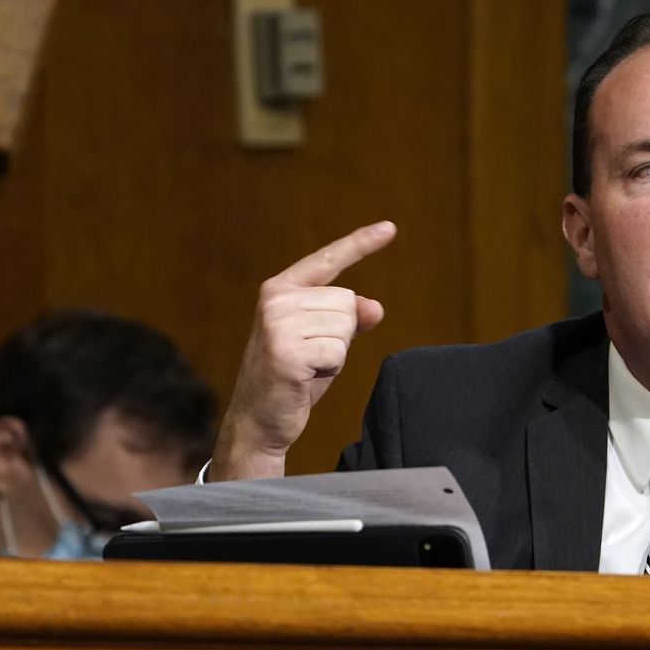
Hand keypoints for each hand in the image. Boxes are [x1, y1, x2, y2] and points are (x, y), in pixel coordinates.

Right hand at [211, 221, 396, 480]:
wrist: (259, 421)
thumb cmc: (294, 378)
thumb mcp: (323, 341)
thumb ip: (347, 318)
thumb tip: (375, 308)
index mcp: (281, 289)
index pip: (328, 261)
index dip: (361, 243)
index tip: (391, 227)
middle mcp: (276, 299)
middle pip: (348, 303)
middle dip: (340, 335)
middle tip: (310, 357)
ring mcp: (278, 324)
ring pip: (345, 327)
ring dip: (335, 354)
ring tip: (306, 367)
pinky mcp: (285, 351)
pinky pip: (337, 353)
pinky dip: (330, 370)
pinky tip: (304, 378)